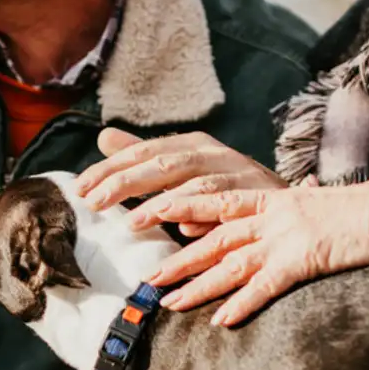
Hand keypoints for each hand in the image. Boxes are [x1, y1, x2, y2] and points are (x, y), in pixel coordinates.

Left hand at [76, 129, 285, 234]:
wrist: (288, 202)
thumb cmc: (228, 187)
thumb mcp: (185, 169)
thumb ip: (146, 158)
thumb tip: (103, 137)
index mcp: (193, 144)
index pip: (143, 152)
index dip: (110, 169)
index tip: (80, 189)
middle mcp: (214, 153)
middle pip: (164, 164)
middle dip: (127, 183)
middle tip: (93, 203)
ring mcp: (239, 174)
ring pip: (196, 187)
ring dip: (164, 205)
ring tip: (132, 222)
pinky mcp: (259, 197)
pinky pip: (229, 208)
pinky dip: (208, 219)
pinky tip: (185, 232)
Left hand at [142, 176, 368, 326]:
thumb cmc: (361, 211)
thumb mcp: (314, 205)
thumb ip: (285, 215)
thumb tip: (268, 224)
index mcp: (273, 200)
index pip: (216, 202)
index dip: (181, 207)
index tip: (149, 213)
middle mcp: (273, 217)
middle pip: (215, 238)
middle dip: (180, 257)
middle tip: (148, 275)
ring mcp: (287, 238)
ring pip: (230, 263)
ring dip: (198, 284)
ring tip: (170, 301)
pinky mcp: (305, 260)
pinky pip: (266, 286)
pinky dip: (242, 303)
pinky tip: (221, 320)